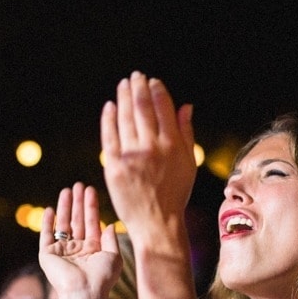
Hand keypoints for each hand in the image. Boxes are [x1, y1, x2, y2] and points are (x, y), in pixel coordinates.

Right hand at [39, 182, 121, 298]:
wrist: (85, 292)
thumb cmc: (102, 278)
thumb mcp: (114, 257)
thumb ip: (111, 240)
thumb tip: (109, 225)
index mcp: (93, 249)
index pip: (91, 222)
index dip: (91, 206)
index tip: (91, 190)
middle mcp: (77, 249)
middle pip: (77, 220)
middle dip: (78, 203)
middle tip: (79, 185)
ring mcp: (62, 251)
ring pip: (63, 224)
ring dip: (65, 207)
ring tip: (67, 190)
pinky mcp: (48, 255)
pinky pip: (46, 236)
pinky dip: (47, 223)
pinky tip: (51, 209)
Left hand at [100, 71, 195, 236]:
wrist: (156, 223)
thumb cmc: (175, 193)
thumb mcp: (188, 163)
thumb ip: (186, 132)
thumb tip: (185, 106)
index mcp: (172, 145)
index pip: (163, 108)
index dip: (156, 90)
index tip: (152, 81)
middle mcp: (151, 147)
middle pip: (142, 108)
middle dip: (138, 87)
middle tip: (136, 76)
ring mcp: (131, 156)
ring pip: (125, 117)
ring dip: (124, 97)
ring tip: (124, 85)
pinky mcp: (113, 165)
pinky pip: (109, 135)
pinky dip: (109, 118)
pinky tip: (110, 106)